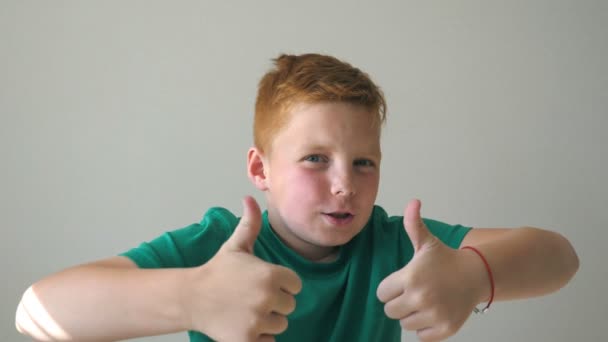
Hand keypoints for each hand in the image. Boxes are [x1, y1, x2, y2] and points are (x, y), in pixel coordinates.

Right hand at [186, 196, 301, 341]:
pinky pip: (269, 341)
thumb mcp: (236, 246)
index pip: (296, 285)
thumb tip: (249, 198)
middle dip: (275, 303)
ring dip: (267, 320)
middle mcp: (267, 297)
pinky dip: (259, 336)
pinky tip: (243, 324)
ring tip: (246, 310)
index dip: (282, 284)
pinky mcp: (248, 340)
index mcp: (271, 274)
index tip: (263, 282)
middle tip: (252, 297)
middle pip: (289, 306)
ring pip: (280, 324)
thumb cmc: (217, 271)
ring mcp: (257, 320)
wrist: (191, 298)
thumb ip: (250, 223)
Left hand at [376, 199, 485, 341]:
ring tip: (426, 301)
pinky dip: (425, 327)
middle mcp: (421, 297)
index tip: (403, 282)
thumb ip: (414, 225)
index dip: (390, 287)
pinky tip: (434, 312)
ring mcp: (434, 314)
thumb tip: (413, 202)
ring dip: (412, 315)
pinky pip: (420, 336)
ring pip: (404, 324)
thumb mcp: (428, 242)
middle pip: (390, 310)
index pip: (382, 293)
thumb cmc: (446, 259)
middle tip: (414, 292)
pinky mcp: (444, 329)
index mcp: (411, 277)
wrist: (476, 275)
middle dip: (399, 302)